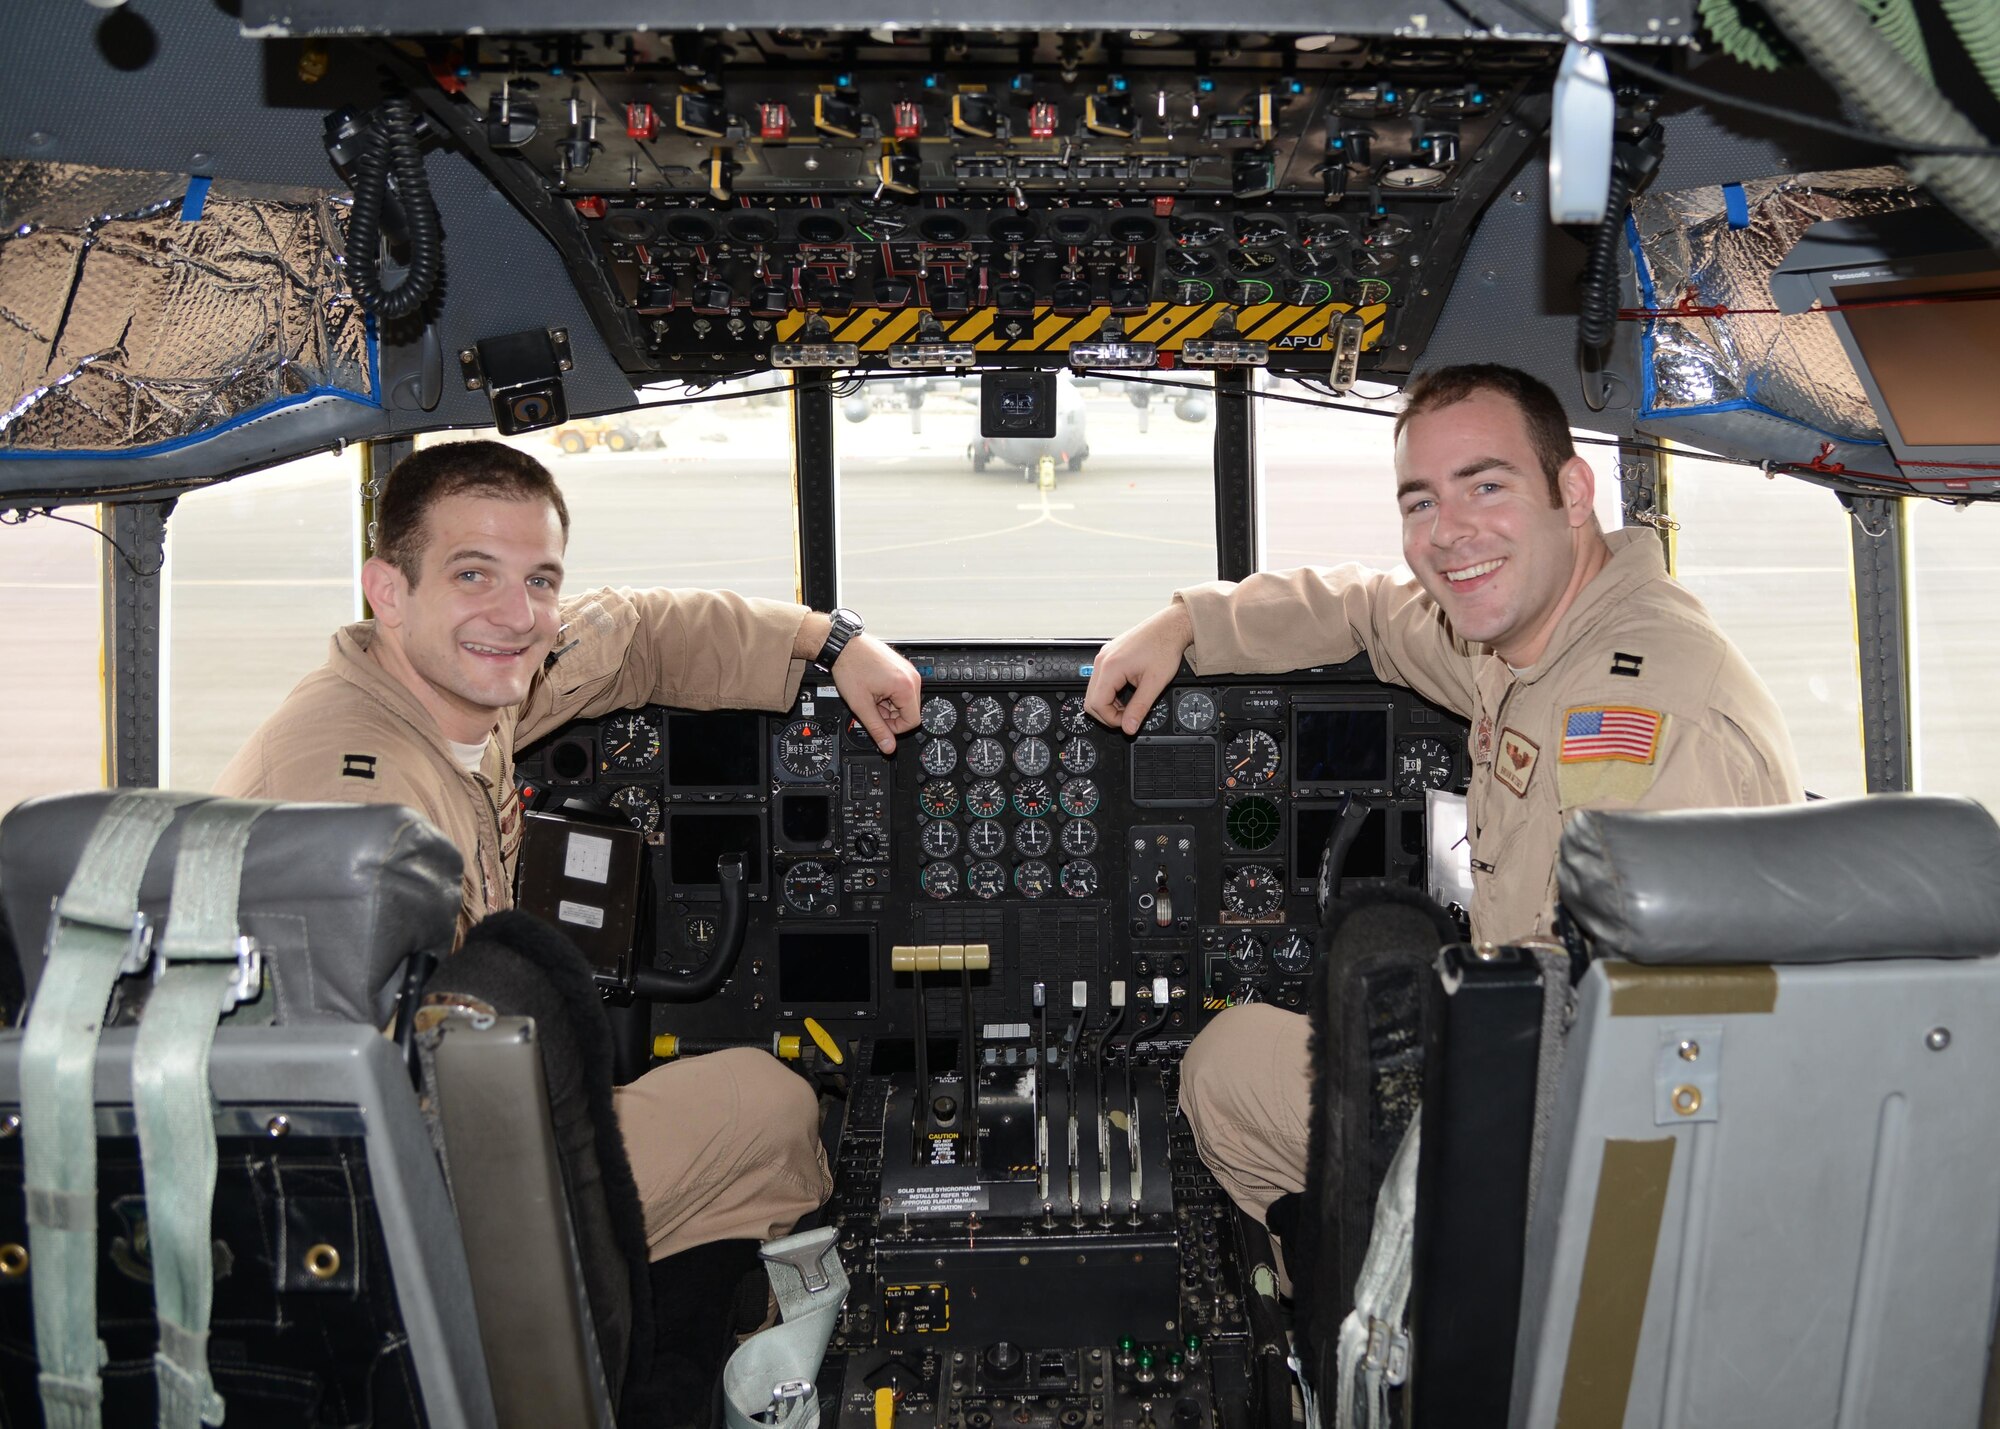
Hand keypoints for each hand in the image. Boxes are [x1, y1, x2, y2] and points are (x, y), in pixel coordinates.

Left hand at [831, 633, 922, 753]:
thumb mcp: (861, 705)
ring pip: (904, 701)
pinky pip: (901, 688)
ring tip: (870, 696)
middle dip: (890, 715)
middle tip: (871, 707)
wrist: (843, 646)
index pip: (912, 722)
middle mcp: (911, 677)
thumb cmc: (850, 667)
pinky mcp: (902, 667)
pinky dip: (888, 694)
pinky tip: (874, 688)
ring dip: (888, 704)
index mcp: (906, 686)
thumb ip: (877, 729)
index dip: (894, 728)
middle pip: (909, 711)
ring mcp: (908, 670)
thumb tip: (888, 746)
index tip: (878, 723)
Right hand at [1084, 603, 1192, 734]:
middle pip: (1090, 700)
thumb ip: (1140, 708)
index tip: (1128, 722)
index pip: (1097, 704)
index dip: (1111, 719)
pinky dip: (1111, 692)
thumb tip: (1129, 727)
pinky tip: (1127, 692)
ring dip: (1110, 703)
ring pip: (1095, 691)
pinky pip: (1101, 680)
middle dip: (1108, 713)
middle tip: (1128, 716)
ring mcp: (1104, 657)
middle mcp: (1102, 661)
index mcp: (1110, 667)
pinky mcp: (1109, 656)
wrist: (1169, 626)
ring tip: (1131, 704)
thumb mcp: (1155, 683)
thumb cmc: (1164, 647)